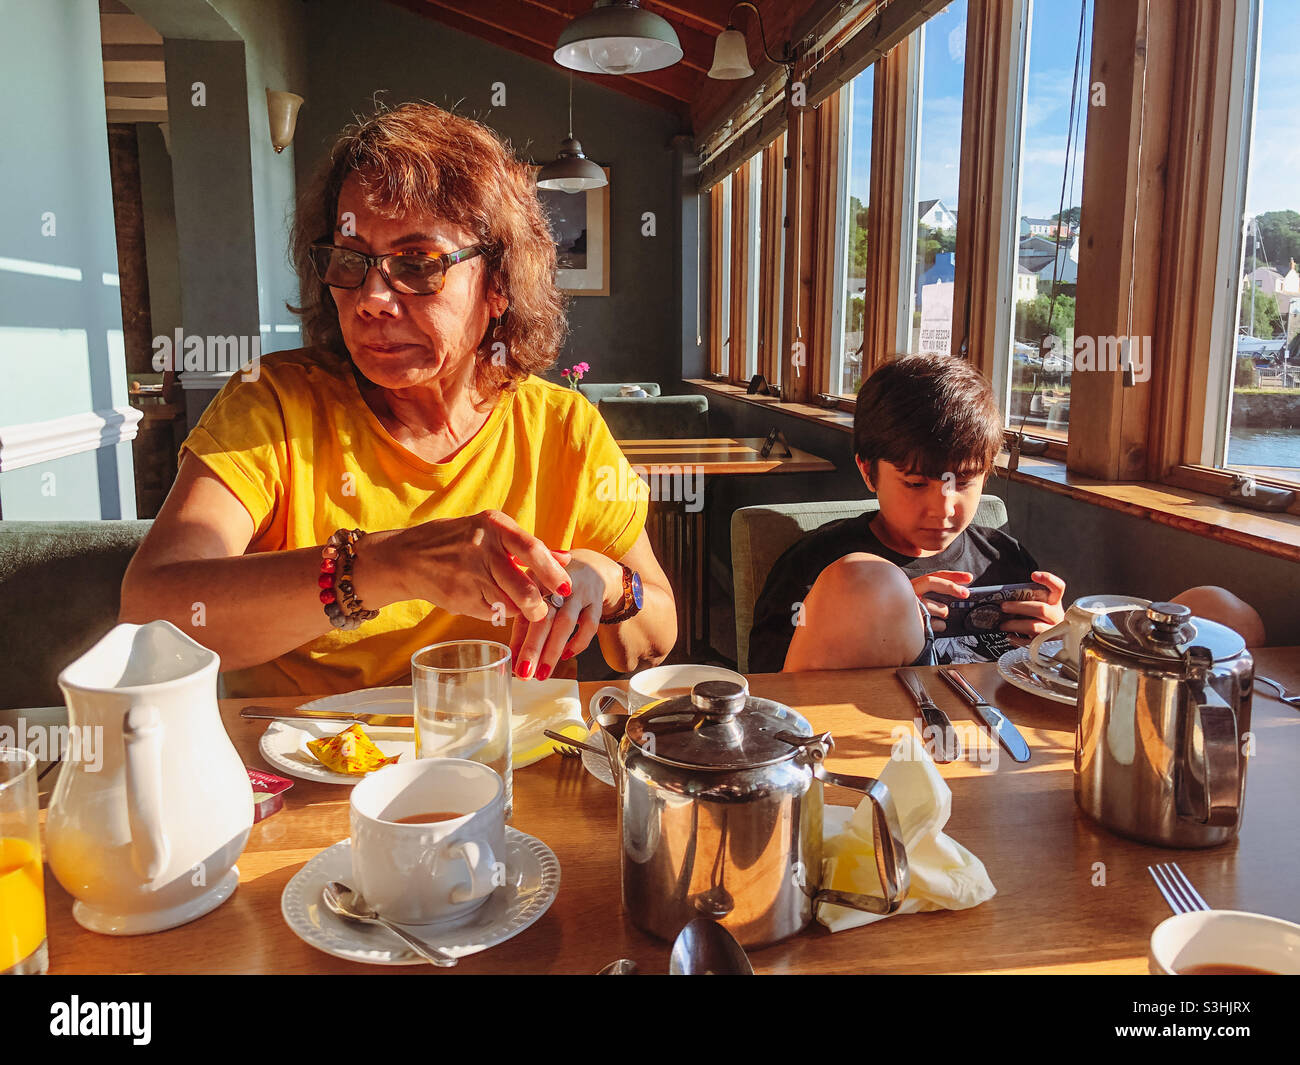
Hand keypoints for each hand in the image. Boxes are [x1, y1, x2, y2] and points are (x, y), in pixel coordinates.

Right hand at [389, 510, 571, 623]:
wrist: (407, 557)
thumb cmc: (458, 541)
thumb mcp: (491, 532)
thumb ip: (526, 547)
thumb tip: (566, 558)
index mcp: (494, 525)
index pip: (532, 549)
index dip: (553, 572)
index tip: (566, 588)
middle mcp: (481, 547)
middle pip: (523, 588)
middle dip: (539, 606)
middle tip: (543, 610)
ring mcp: (469, 575)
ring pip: (510, 604)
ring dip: (518, 610)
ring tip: (516, 604)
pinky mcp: (460, 598)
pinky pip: (492, 612)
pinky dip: (497, 612)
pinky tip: (488, 600)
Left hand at [508, 549, 620, 679]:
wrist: (591, 565)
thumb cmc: (554, 585)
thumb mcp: (536, 594)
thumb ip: (524, 622)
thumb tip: (511, 657)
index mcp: (534, 579)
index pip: (524, 611)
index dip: (518, 638)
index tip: (512, 663)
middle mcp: (556, 584)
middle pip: (545, 617)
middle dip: (534, 647)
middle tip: (525, 674)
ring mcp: (578, 592)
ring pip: (566, 623)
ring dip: (553, 650)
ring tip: (542, 674)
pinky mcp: (596, 601)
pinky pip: (590, 625)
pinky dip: (578, 642)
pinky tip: (566, 655)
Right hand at [911, 571, 972, 633]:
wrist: (893, 632)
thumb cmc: (910, 616)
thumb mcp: (922, 601)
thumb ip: (936, 596)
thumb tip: (960, 594)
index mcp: (914, 585)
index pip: (934, 576)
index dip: (953, 576)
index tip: (968, 578)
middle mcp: (907, 591)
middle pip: (930, 582)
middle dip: (950, 587)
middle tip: (965, 593)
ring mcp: (906, 605)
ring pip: (929, 603)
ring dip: (942, 611)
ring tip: (943, 615)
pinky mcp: (909, 620)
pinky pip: (930, 622)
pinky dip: (939, 625)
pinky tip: (937, 625)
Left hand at [999, 570, 1066, 646]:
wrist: (1056, 639)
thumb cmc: (1042, 619)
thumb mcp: (1039, 606)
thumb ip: (1027, 600)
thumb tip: (1004, 598)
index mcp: (1055, 603)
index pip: (1058, 587)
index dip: (1048, 580)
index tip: (1034, 575)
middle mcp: (1056, 615)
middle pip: (1041, 609)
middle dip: (1019, 607)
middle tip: (1004, 606)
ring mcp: (1053, 630)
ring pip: (1034, 627)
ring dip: (1015, 625)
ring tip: (1003, 624)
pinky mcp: (1047, 644)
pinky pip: (1031, 643)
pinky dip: (1017, 640)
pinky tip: (1010, 636)